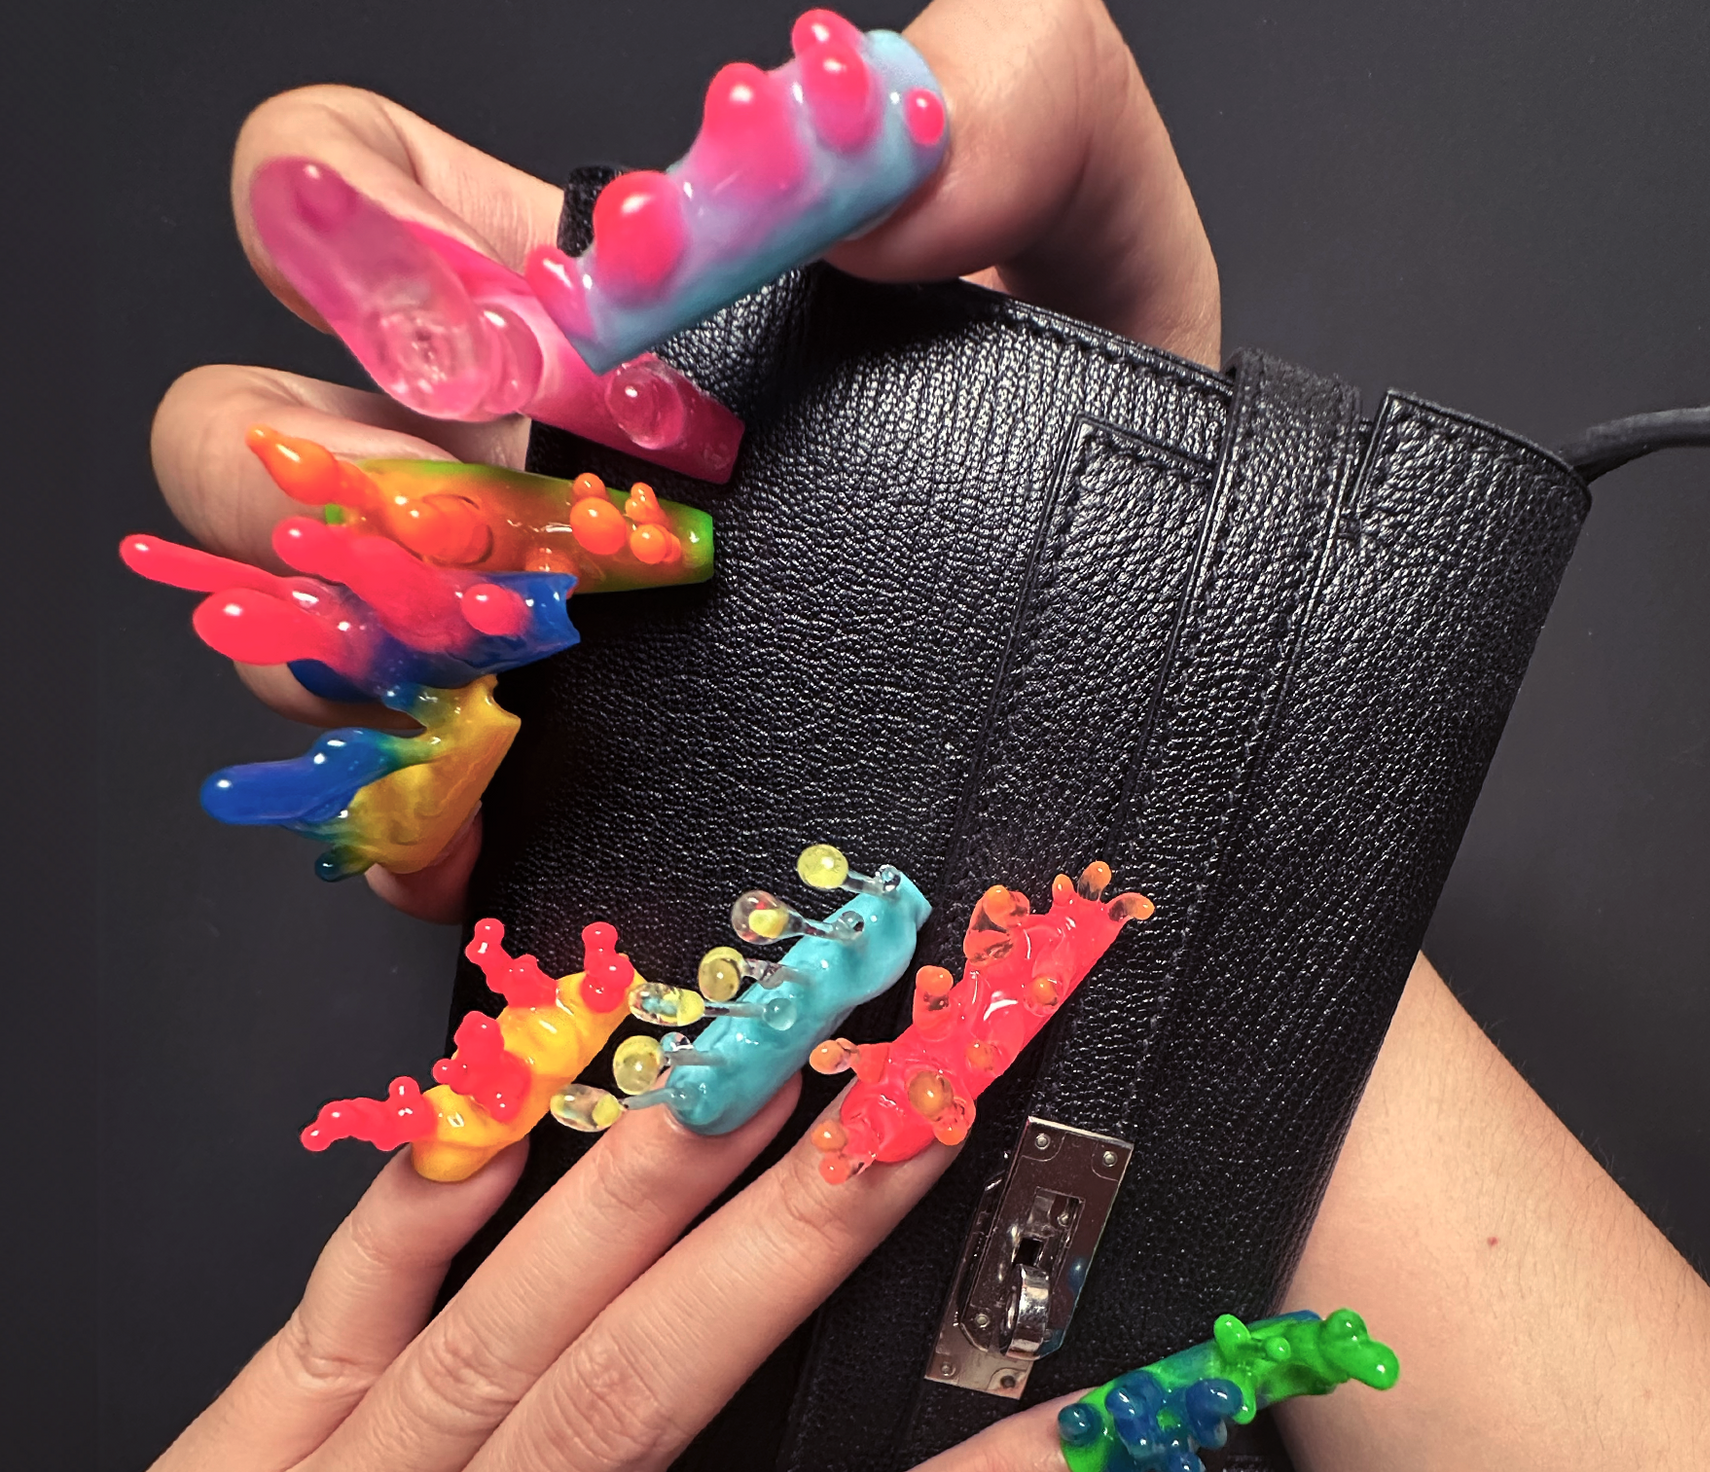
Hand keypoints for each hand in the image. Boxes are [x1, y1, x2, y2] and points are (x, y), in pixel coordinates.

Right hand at [149, 0, 1218, 921]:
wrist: (1141, 656)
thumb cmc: (1088, 449)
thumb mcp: (1097, 239)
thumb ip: (1020, 105)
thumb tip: (881, 162)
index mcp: (592, 293)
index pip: (349, 189)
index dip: (354, 225)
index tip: (519, 317)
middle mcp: (519, 456)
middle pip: (253, 424)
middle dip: (319, 469)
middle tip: (535, 523)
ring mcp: (520, 633)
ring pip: (294, 620)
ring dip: (360, 642)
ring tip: (531, 661)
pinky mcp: (557, 790)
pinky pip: (399, 808)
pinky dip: (418, 814)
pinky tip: (510, 810)